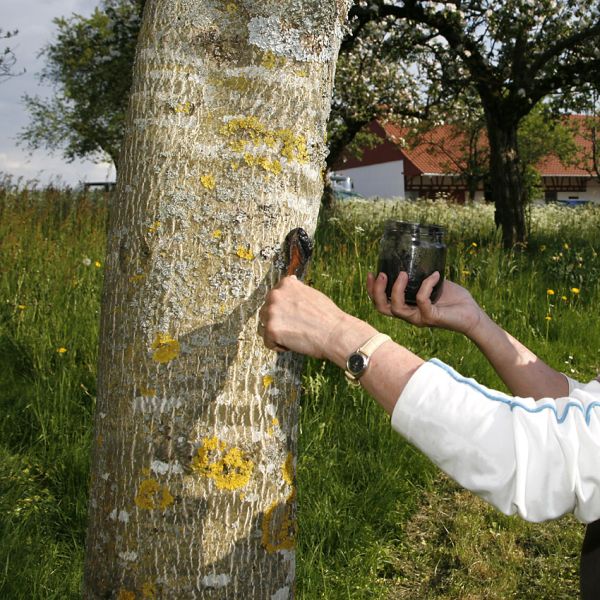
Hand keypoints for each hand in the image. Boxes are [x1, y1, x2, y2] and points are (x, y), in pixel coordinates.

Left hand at [258, 276, 351, 358]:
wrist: (335, 333)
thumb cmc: (327, 316)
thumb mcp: (311, 293)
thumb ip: (296, 290)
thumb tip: (290, 279)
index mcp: (285, 284)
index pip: (273, 298)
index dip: (285, 311)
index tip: (297, 316)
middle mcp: (275, 295)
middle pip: (266, 312)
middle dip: (278, 322)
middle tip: (298, 327)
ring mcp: (271, 312)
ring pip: (264, 327)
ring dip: (277, 334)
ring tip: (296, 334)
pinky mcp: (271, 329)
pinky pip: (268, 342)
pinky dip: (280, 346)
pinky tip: (295, 342)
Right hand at [367, 271, 481, 335]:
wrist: (472, 314)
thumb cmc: (454, 299)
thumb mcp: (433, 285)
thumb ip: (422, 277)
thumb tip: (414, 257)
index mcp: (406, 307)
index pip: (381, 303)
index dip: (372, 290)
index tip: (371, 273)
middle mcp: (409, 315)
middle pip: (382, 308)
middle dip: (376, 291)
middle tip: (381, 274)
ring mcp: (419, 318)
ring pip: (396, 308)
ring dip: (396, 289)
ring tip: (403, 273)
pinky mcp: (431, 317)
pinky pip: (421, 299)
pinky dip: (427, 284)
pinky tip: (435, 275)